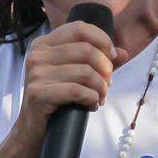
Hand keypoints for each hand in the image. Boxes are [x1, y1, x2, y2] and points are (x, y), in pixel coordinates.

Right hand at [16, 21, 116, 140]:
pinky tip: (92, 106)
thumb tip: (123, 53)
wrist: (33, 129)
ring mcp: (36, 74)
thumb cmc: (57, 99)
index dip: (102, 40)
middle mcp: (37, 54)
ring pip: (85, 72)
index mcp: (44, 43)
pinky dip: (91, 99)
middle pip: (86, 50)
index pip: (80, 28)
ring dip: (101, 87)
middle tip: (107, 84)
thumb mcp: (76, 75)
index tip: (113, 58)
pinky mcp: (38, 93)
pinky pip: (77, 91)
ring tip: (100, 97)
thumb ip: (99, 62)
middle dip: (105, 68)